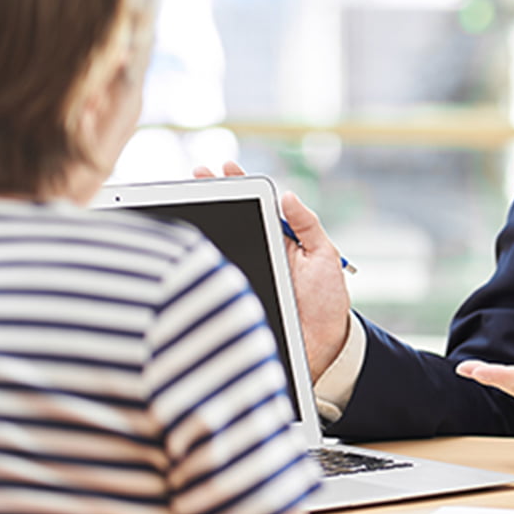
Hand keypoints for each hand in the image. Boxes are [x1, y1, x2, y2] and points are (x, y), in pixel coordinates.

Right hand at [194, 161, 350, 381]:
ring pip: (218, 245)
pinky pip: (215, 277)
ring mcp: (246, 274)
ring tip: (185, 200)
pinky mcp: (236, 296)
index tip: (223, 167)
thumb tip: (289, 195)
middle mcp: (258, 252)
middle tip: (195, 174)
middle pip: (230, 219)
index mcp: (280, 239)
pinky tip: (186, 246)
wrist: (324, 346)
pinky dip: (199, 262)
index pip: (256, 206)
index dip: (239, 185)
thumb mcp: (325, 256)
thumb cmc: (328, 299)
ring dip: (200, 223)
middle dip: (210, 194)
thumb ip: (309, 225)